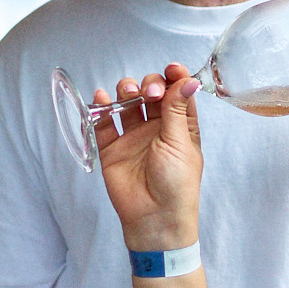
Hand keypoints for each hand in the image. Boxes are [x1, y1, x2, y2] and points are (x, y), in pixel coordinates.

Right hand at [94, 64, 201, 252]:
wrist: (154, 219)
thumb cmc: (177, 185)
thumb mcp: (180, 143)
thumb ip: (176, 109)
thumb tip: (188, 80)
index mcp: (180, 126)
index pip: (177, 93)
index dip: (175, 77)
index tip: (172, 69)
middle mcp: (156, 128)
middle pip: (151, 93)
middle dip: (150, 84)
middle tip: (150, 93)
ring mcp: (133, 137)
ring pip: (127, 103)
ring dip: (127, 90)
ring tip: (128, 93)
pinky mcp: (112, 148)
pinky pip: (103, 123)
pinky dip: (101, 107)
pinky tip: (102, 98)